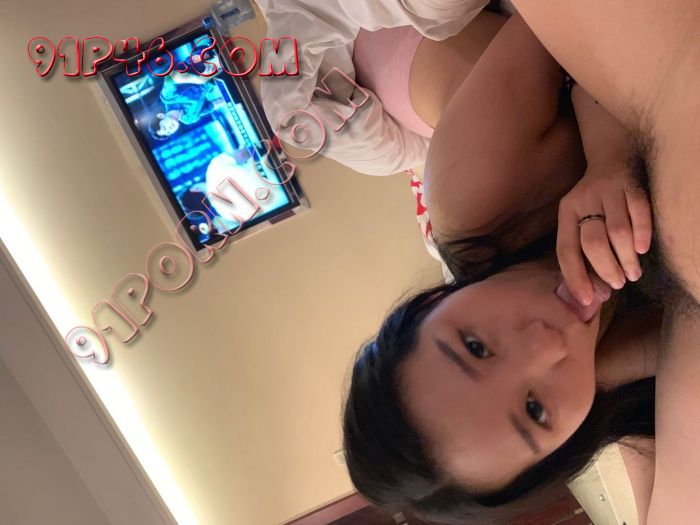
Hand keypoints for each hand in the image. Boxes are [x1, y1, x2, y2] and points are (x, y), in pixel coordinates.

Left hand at [556, 165, 651, 304]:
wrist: (612, 157)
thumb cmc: (593, 200)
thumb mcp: (578, 217)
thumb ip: (581, 248)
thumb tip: (588, 290)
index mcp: (566, 212)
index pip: (566, 250)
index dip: (575, 276)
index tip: (586, 298)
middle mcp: (584, 200)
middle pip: (593, 243)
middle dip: (606, 269)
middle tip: (618, 284)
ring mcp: (608, 192)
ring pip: (617, 232)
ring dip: (626, 258)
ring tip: (633, 274)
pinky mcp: (632, 185)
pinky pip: (639, 212)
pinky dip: (642, 233)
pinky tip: (642, 249)